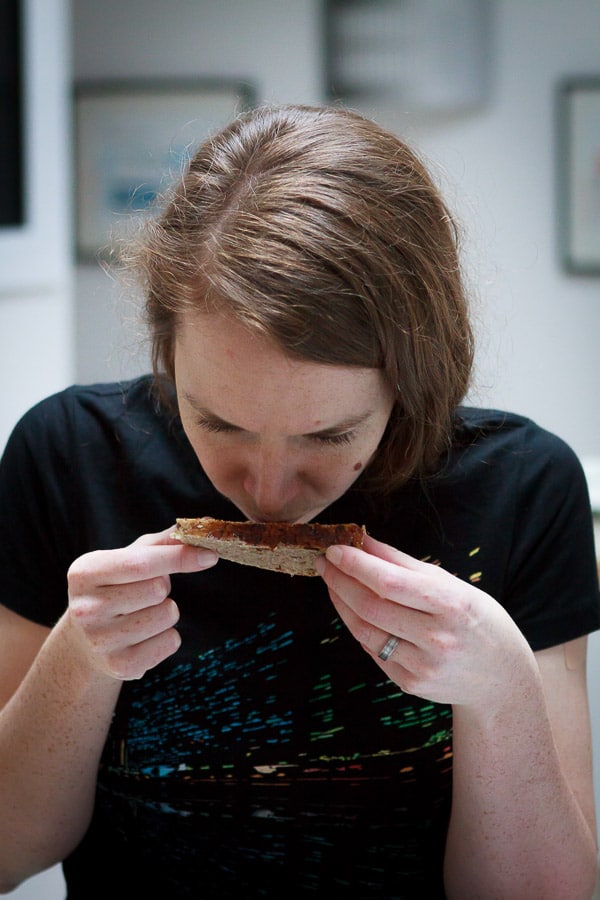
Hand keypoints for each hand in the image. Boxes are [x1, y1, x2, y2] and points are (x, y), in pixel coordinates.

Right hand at [66, 527, 217, 680]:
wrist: (86, 641)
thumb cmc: (116, 587)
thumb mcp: (129, 558)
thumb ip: (165, 541)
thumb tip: (207, 524)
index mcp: (85, 573)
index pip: (140, 563)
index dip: (179, 557)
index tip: (211, 555)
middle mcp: (85, 608)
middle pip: (157, 589)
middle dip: (164, 586)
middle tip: (146, 592)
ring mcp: (100, 641)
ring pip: (167, 615)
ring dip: (167, 610)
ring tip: (143, 613)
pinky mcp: (120, 667)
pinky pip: (170, 642)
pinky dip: (168, 635)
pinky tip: (146, 636)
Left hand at [316, 534, 535, 710]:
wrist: (501, 677)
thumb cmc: (474, 619)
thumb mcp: (450, 584)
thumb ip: (402, 563)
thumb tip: (361, 540)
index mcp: (451, 604)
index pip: (390, 583)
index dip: (356, 565)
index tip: (334, 549)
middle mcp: (437, 638)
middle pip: (371, 607)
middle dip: (340, 581)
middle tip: (323, 562)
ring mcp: (422, 666)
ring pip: (365, 631)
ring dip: (341, 603)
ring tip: (332, 582)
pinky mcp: (411, 684)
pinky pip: (373, 651)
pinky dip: (358, 627)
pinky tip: (352, 610)